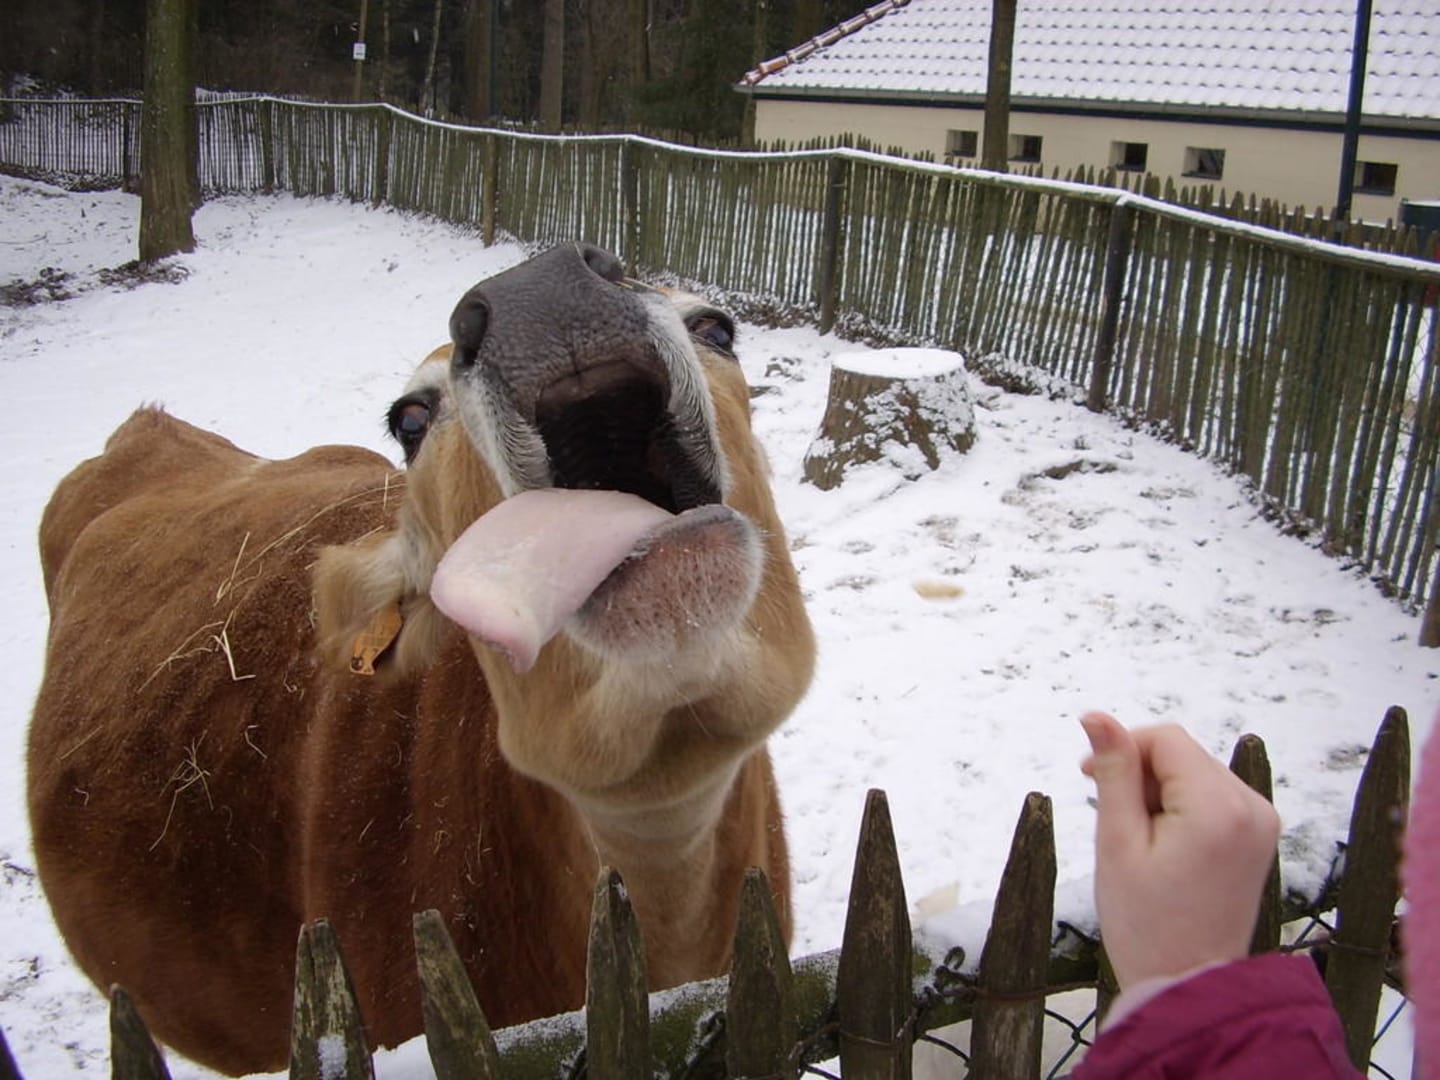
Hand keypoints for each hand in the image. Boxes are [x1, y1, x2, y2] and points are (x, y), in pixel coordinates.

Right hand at [1080, 712, 1280, 991]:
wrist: (1188, 985)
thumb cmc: (1145, 922)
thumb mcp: (1117, 841)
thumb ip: (1113, 772)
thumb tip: (1097, 715)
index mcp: (1219, 807)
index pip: (1166, 738)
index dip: (1122, 747)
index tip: (1087, 778)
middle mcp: (1252, 807)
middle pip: (1183, 754)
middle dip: (1141, 774)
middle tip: (1114, 822)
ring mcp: (1262, 823)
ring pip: (1195, 772)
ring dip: (1159, 791)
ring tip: (1139, 840)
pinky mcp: (1260, 836)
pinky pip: (1213, 796)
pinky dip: (1181, 806)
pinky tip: (1162, 844)